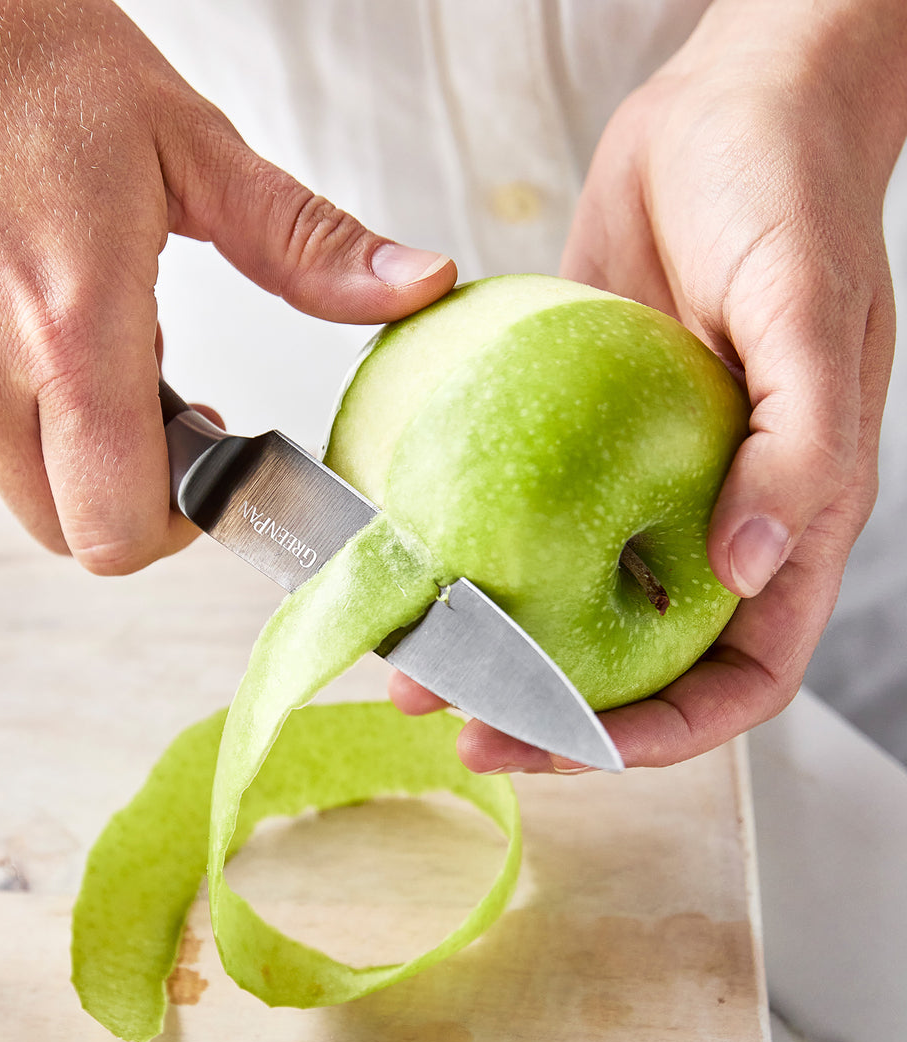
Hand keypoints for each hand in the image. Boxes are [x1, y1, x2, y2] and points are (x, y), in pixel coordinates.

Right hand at [0, 0, 454, 573]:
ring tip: (61, 336)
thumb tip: (419, 284)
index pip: (118, 531)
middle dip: (118, 490)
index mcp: (68, 329)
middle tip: (142, 399)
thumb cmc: (26, 52)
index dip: (172, 525)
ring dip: (48, 443)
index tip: (199, 465)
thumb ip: (308, 245)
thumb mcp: (191, 148)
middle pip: (63, 530)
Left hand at [393, 0, 906, 770]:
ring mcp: (637, 482)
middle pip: (636, 663)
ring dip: (497, 647)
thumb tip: (745, 571)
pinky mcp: (577, 437)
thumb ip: (800, 450)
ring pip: (567, 602)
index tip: (570, 747)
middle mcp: (708, 517)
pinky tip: (414, 565)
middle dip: (555, 714)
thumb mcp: (811, 314)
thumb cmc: (792, 194)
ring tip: (416, 670)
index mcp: (786, 520)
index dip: (662, 734)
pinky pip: (523, 516)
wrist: (722, 109)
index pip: (736, 675)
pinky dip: (475, 553)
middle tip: (463, 724)